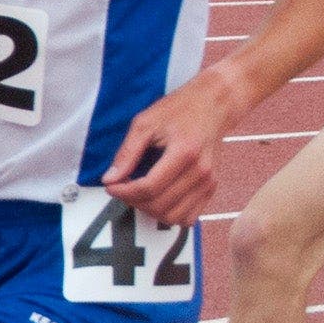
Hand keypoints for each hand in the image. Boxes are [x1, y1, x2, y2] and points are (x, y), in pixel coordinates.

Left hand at [100, 69, 237, 226]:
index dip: (124, 192)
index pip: (149, 187)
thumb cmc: (180, 109)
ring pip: (173, 217)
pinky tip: (157, 199)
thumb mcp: (146, 122)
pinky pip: (188, 217)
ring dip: (149, 211)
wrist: (213, 105)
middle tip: (121, 188)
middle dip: (133, 201)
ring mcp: (208, 182)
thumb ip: (127, 152)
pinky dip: (169, 215)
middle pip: (159, 205)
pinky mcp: (211, 188)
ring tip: (138, 194)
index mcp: (184, 152)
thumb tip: (110, 178)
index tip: (111, 186)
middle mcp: (200, 171)